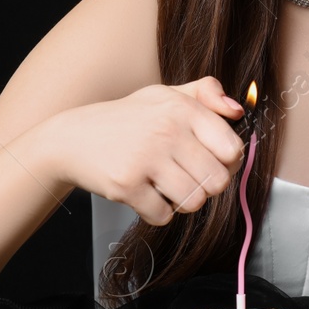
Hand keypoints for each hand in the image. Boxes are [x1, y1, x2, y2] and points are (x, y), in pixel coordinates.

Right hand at [48, 76, 246, 225]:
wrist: (71, 139)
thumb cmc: (126, 119)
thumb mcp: (165, 94)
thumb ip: (206, 93)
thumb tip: (238, 111)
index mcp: (182, 108)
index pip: (233, 150)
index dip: (227, 163)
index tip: (212, 162)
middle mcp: (166, 131)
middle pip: (218, 181)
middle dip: (207, 187)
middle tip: (187, 178)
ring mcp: (145, 158)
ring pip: (194, 202)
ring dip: (183, 202)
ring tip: (166, 187)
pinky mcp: (126, 185)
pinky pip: (163, 215)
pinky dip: (157, 212)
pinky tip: (146, 195)